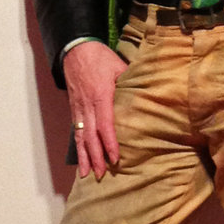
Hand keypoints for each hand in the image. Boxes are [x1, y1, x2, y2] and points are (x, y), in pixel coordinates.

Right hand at [63, 38, 127, 177]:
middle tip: (102, 174)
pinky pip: (76, 131)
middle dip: (96, 156)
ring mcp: (79, 108)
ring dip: (84, 157)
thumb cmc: (100, 57)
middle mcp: (87, 105)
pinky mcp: (74, 109)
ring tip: (88, 174)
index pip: (105, 123)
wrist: (75, 49)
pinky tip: (80, 160)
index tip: (115, 158)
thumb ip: (131, 81)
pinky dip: (78, 148)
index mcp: (100, 95)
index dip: (109, 142)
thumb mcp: (119, 65)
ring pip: (81, 136)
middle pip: (91, 135)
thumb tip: (150, 93)